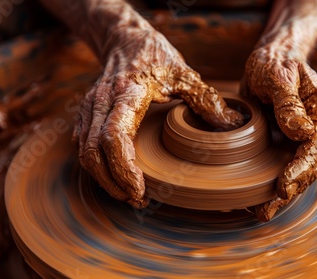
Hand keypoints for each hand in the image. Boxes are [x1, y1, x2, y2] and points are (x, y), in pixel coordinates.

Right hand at [73, 29, 242, 207]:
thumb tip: (233, 127)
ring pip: (84, 152)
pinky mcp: (85, 114)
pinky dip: (96, 167)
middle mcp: (102, 101)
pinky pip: (83, 146)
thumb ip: (206, 101)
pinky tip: (114, 178)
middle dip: (112, 183)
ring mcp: (89, 107)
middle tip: (136, 200)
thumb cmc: (157, 57)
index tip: (139, 191)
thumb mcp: (186, 74)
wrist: (125, 39)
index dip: (123, 169)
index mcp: (127, 92)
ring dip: (103, 179)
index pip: (114, 136)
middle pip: (93, 152)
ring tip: (127, 194)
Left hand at [241, 46, 316, 221]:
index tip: (284, 185)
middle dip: (291, 189)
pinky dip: (271, 181)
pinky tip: (258, 197)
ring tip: (263, 212)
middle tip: (269, 209)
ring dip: (283, 193)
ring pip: (296, 169)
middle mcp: (314, 126)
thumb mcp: (279, 76)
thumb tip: (302, 132)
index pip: (314, 145)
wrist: (272, 56)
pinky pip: (281, 164)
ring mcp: (300, 136)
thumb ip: (290, 103)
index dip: (300, 168)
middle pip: (308, 164)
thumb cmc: (276, 62)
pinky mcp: (285, 140)